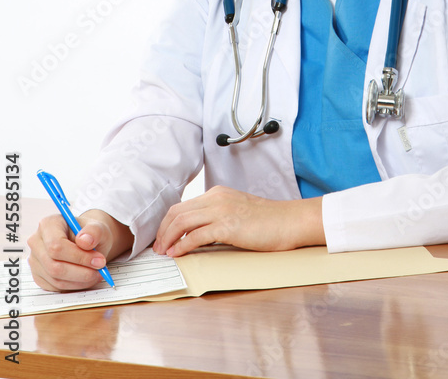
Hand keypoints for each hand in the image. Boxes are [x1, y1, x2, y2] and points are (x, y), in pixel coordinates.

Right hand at [27, 210, 132, 291]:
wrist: (87, 242)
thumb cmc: (90, 233)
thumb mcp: (98, 227)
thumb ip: (94, 231)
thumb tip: (85, 241)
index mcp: (48, 224)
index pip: (56, 246)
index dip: (78, 257)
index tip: (99, 260)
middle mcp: (37, 242)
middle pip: (54, 266)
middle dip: (81, 271)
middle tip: (100, 269)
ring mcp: (36, 261)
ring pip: (56, 279)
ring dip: (80, 280)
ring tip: (97, 273)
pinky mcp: (39, 276)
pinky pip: (56, 287)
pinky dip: (74, 285)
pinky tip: (86, 278)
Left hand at [153, 186, 323, 256]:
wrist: (290, 221)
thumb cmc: (268, 222)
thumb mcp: (237, 214)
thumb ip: (217, 219)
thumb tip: (196, 237)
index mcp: (218, 194)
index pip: (182, 206)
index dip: (167, 223)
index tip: (162, 238)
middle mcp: (216, 198)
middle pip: (177, 212)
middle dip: (162, 231)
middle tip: (157, 248)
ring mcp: (222, 210)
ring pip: (182, 221)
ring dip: (168, 238)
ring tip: (164, 253)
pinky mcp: (227, 226)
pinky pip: (196, 235)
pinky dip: (182, 245)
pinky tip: (177, 254)